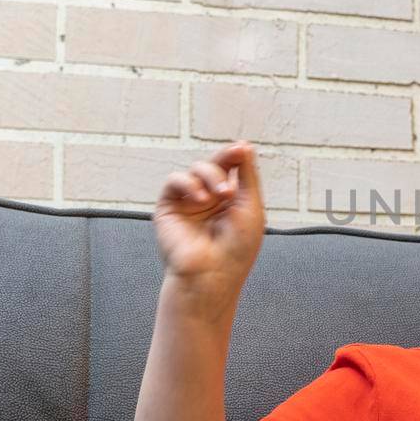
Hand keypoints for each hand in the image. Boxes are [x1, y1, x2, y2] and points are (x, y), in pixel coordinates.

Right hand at [152, 140, 266, 287]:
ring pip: (196, 169)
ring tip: (222, 194)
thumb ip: (247, 175)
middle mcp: (210, 199)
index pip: (232, 169)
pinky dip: (189, 183)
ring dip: (211, 175)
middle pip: (214, 164)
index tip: (242, 148)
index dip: (236, 155)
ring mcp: (189, 203)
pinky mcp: (169, 207)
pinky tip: (201, 199)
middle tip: (234, 160)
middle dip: (224, 160)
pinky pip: (175, 181)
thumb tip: (245, 145)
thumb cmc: (237, 247)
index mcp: (231, 200)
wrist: (212, 274)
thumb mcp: (251, 206)